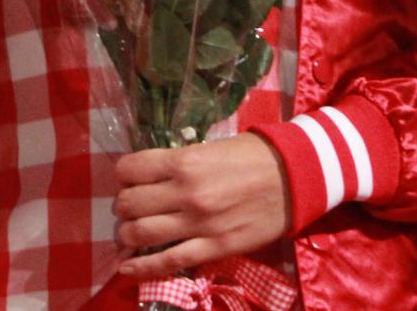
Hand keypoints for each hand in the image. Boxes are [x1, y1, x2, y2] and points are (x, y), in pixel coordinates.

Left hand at [115, 134, 291, 280]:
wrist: (293, 178)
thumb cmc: (251, 156)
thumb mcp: (207, 147)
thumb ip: (177, 163)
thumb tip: (149, 177)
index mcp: (182, 162)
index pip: (129, 170)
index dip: (123, 177)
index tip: (129, 181)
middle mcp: (185, 192)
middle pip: (130, 204)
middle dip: (123, 207)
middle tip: (130, 209)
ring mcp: (199, 223)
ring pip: (141, 234)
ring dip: (128, 235)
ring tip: (130, 234)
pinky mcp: (214, 248)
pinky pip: (170, 262)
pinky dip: (143, 268)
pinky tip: (128, 268)